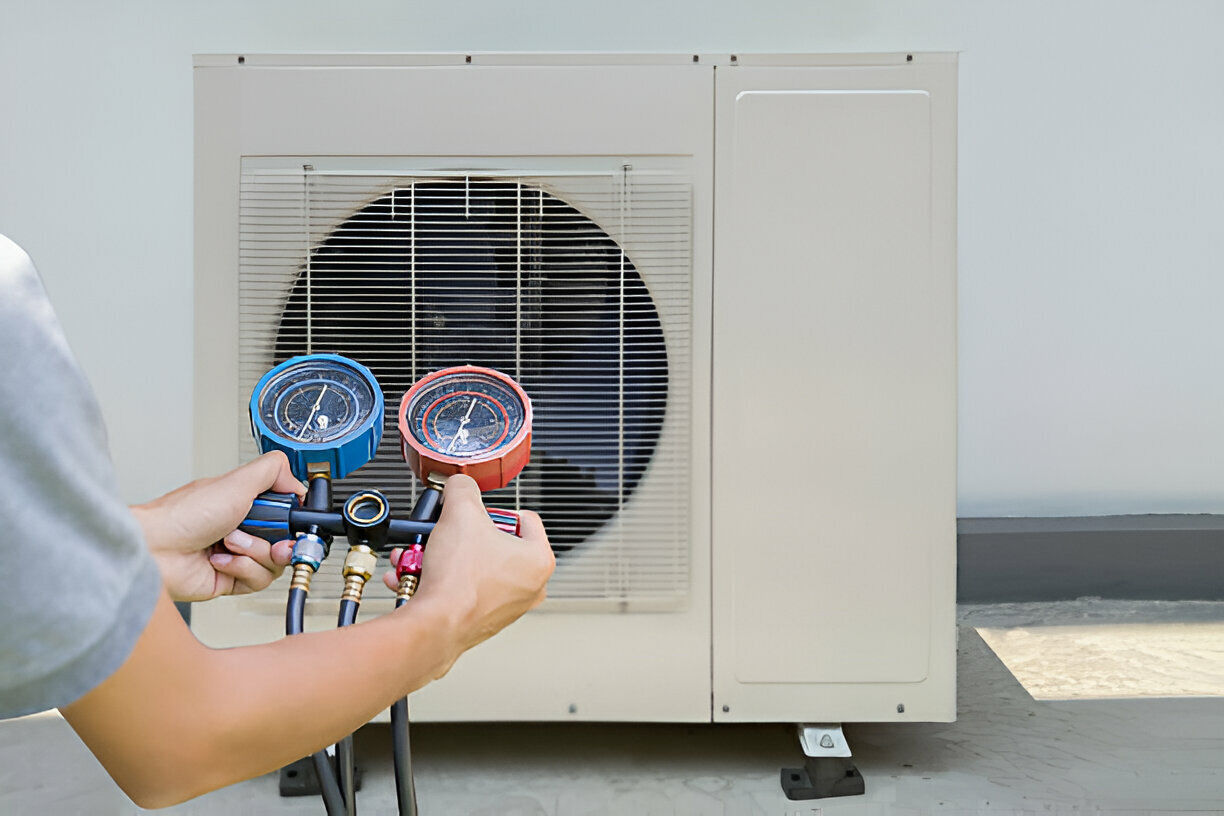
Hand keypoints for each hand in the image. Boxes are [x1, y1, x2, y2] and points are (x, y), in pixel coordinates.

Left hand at [131, 452, 306, 601]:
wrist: (155, 549)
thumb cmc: (183, 514)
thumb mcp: (236, 481)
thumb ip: (272, 471)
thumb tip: (298, 481)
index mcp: (246, 504)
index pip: (287, 514)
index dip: (294, 521)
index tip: (294, 523)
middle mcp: (244, 529)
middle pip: (286, 541)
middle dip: (277, 541)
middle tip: (269, 538)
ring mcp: (237, 555)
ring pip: (274, 563)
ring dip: (253, 553)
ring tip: (229, 543)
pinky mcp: (231, 579)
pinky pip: (257, 581)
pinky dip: (241, 569)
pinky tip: (220, 559)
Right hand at [383, 474, 553, 662]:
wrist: (435, 626)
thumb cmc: (459, 580)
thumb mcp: (460, 513)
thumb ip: (462, 489)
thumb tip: (459, 484)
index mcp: (539, 560)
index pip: (525, 519)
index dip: (495, 510)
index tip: (477, 514)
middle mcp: (529, 587)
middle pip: (494, 544)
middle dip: (461, 536)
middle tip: (446, 533)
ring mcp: (506, 607)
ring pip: (472, 567)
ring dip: (443, 557)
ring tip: (422, 553)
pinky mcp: (481, 621)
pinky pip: (459, 590)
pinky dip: (437, 580)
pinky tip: (414, 574)